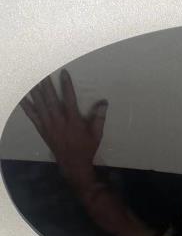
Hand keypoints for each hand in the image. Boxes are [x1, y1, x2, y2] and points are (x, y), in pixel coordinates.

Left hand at [20, 69, 107, 191]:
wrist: (73, 164)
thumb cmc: (86, 148)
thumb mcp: (97, 134)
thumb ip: (99, 118)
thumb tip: (104, 103)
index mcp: (73, 122)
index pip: (69, 100)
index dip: (66, 86)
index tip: (63, 73)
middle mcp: (59, 122)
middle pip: (51, 100)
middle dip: (47, 85)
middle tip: (42, 71)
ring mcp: (49, 126)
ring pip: (41, 105)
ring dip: (36, 91)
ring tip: (32, 78)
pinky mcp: (42, 129)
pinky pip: (33, 116)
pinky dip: (27, 106)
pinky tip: (22, 96)